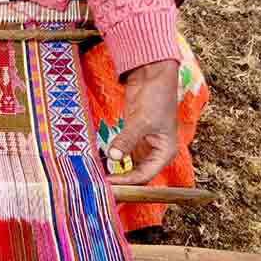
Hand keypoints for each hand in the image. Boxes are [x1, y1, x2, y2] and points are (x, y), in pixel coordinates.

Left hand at [107, 60, 178, 184]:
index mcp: (164, 153)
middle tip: (99, 183)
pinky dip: (111, 158)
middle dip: (119, 180)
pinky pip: (121, 153)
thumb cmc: (157, 97)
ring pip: (127, 166)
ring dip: (114, 170)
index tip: (108, 183)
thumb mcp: (142, 120)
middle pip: (135, 174)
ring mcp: (142, 145)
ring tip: (96, 175)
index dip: (126, 182)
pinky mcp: (131, 137)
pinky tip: (98, 161)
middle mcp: (154, 153)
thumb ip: (127, 139)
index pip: (144, 176)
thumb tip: (114, 156)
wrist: (152, 76)